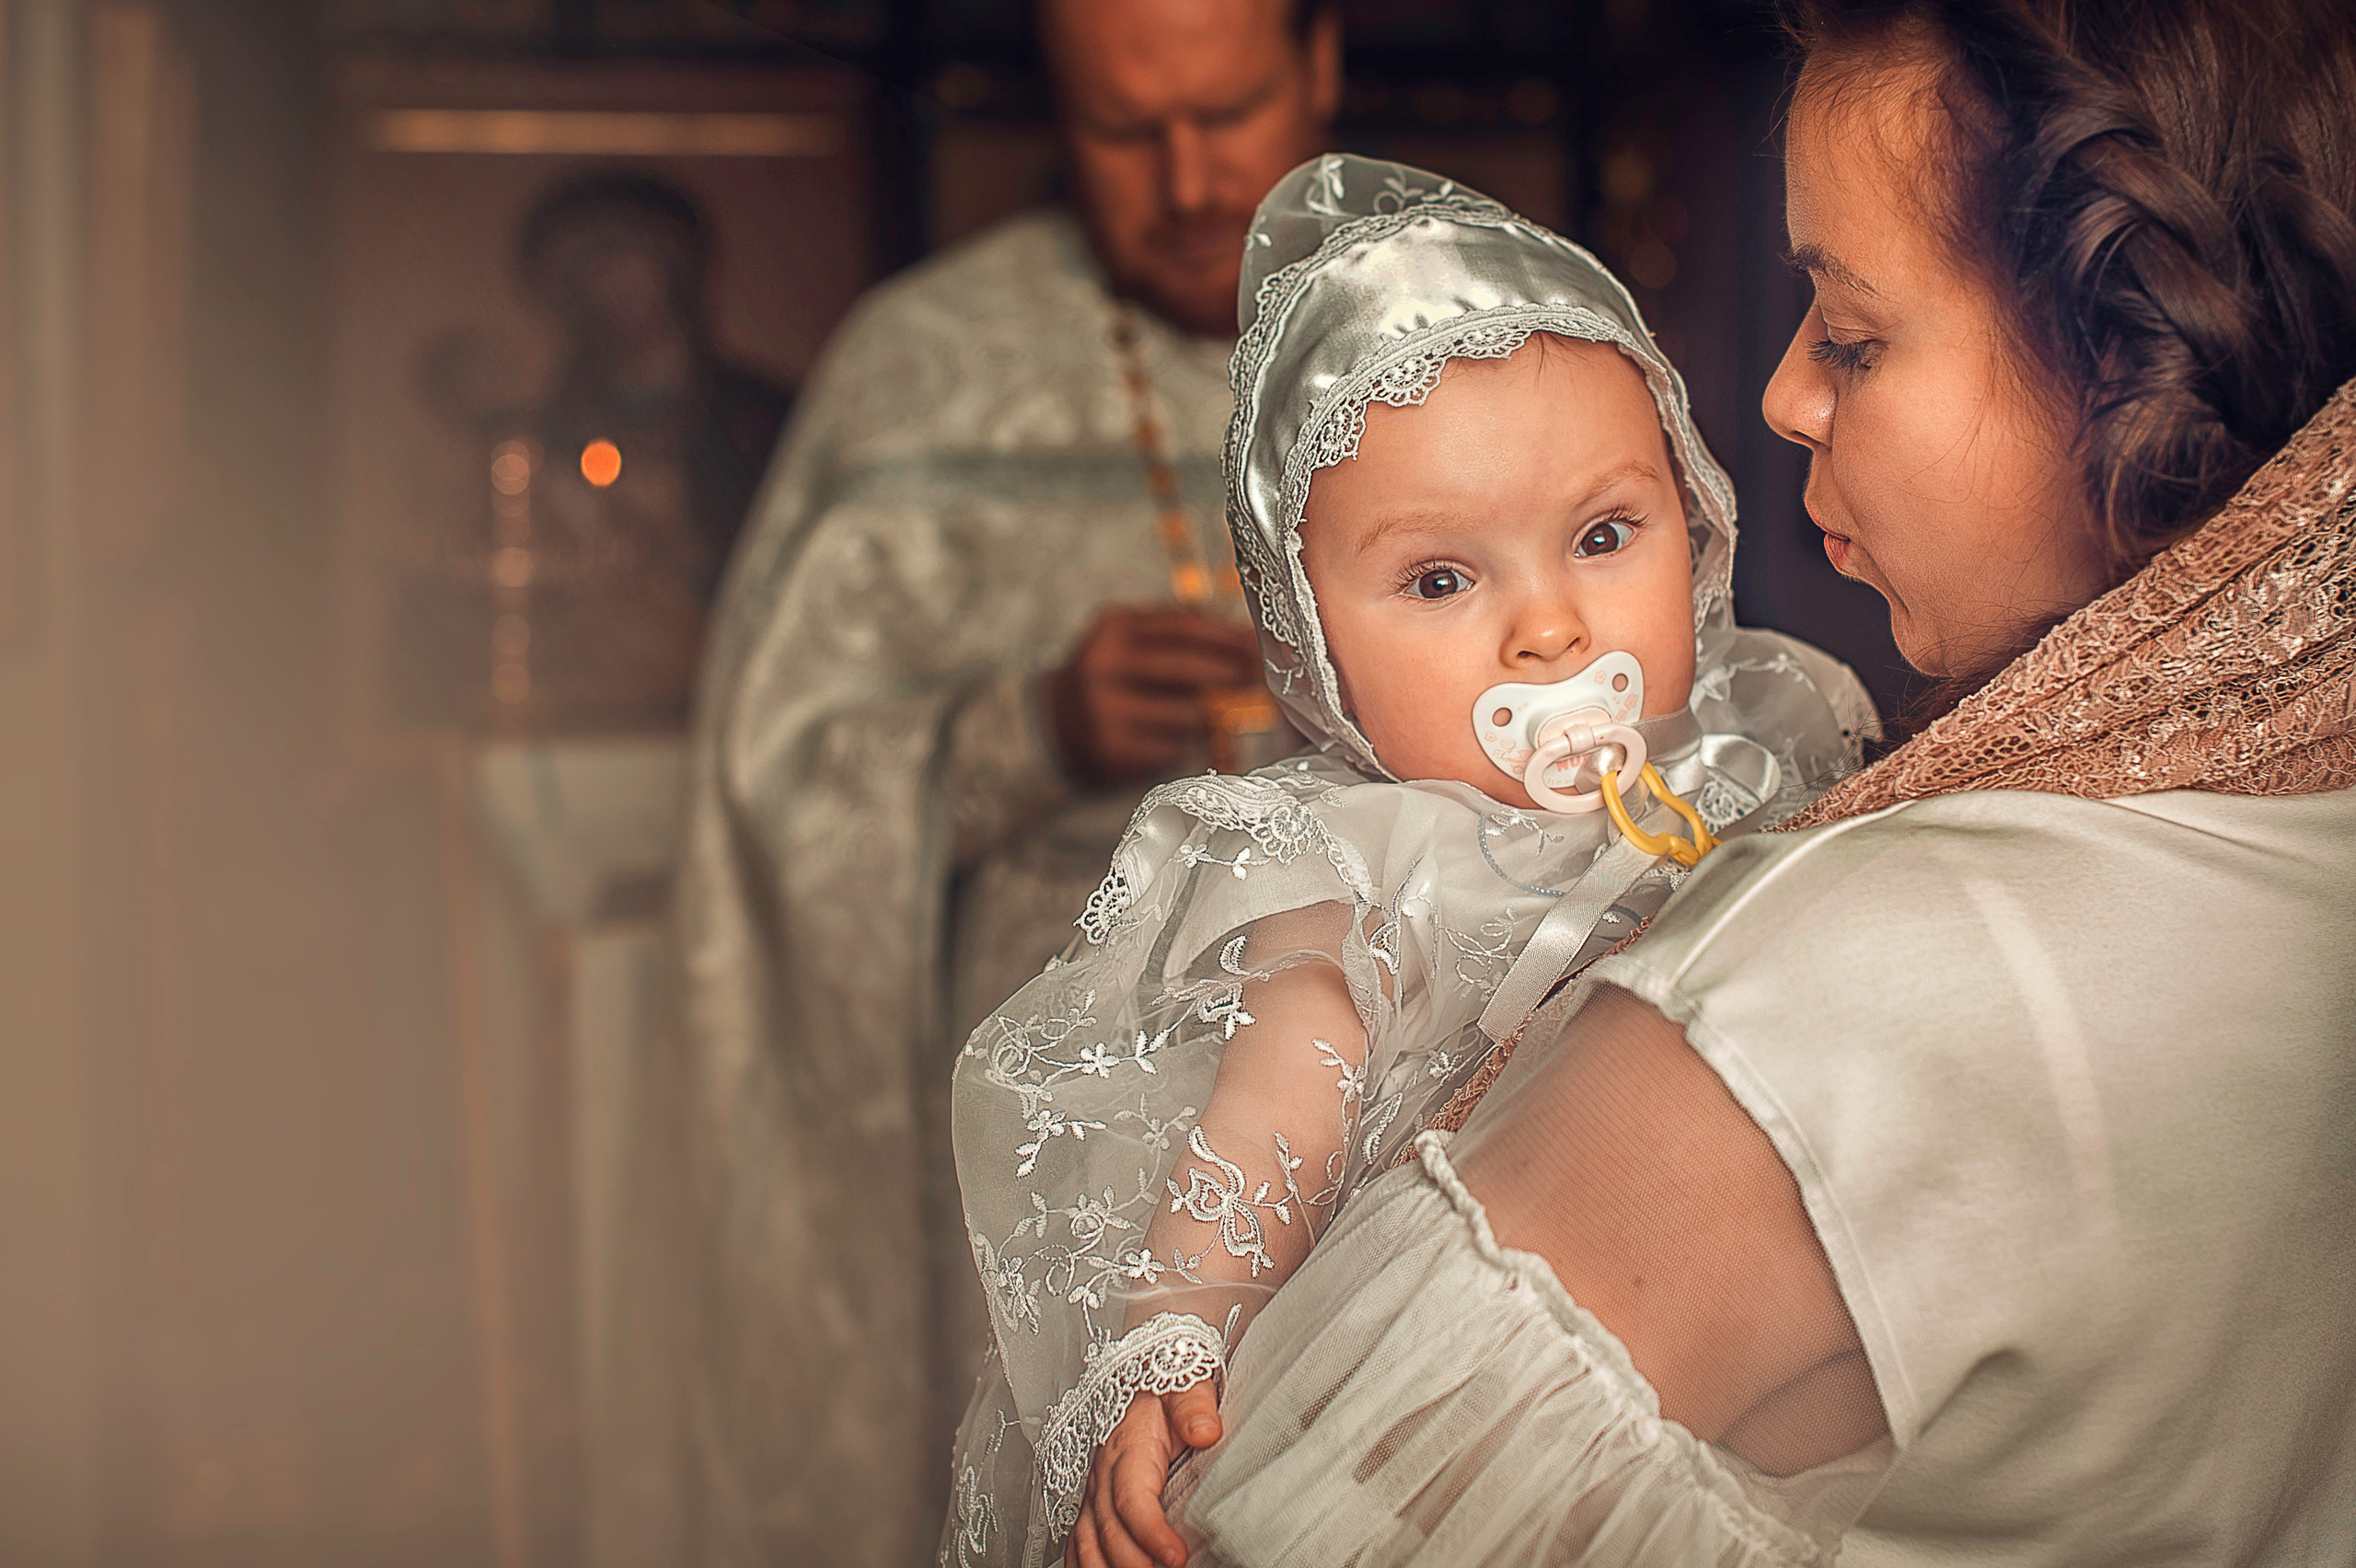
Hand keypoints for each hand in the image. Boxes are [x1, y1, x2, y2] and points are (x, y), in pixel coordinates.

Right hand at [1048, 607, 1261, 787]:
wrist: (1055, 724)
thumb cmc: (1116, 679)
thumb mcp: (1135, 642)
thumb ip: (1182, 636)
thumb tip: (1248, 643)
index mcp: (1113, 628)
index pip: (1183, 626)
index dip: (1228, 637)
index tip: (1260, 648)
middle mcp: (1103, 665)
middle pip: (1185, 668)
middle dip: (1230, 674)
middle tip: (1258, 681)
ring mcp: (1104, 710)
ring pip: (1185, 713)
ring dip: (1212, 715)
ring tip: (1223, 713)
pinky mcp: (1111, 749)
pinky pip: (1171, 747)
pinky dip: (1188, 744)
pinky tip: (1186, 741)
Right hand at [1064, 1381, 1221, 1567]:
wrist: (1139, 1385)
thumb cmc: (1164, 1393)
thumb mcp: (1186, 1386)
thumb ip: (1194, 1407)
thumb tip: (1206, 1430)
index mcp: (1128, 1447)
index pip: (1132, 1497)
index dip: (1151, 1532)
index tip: (1177, 1556)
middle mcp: (1103, 1474)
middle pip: (1108, 1529)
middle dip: (1133, 1563)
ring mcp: (1093, 1492)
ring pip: (1086, 1542)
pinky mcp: (1091, 1505)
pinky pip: (1078, 1542)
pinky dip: (1085, 1565)